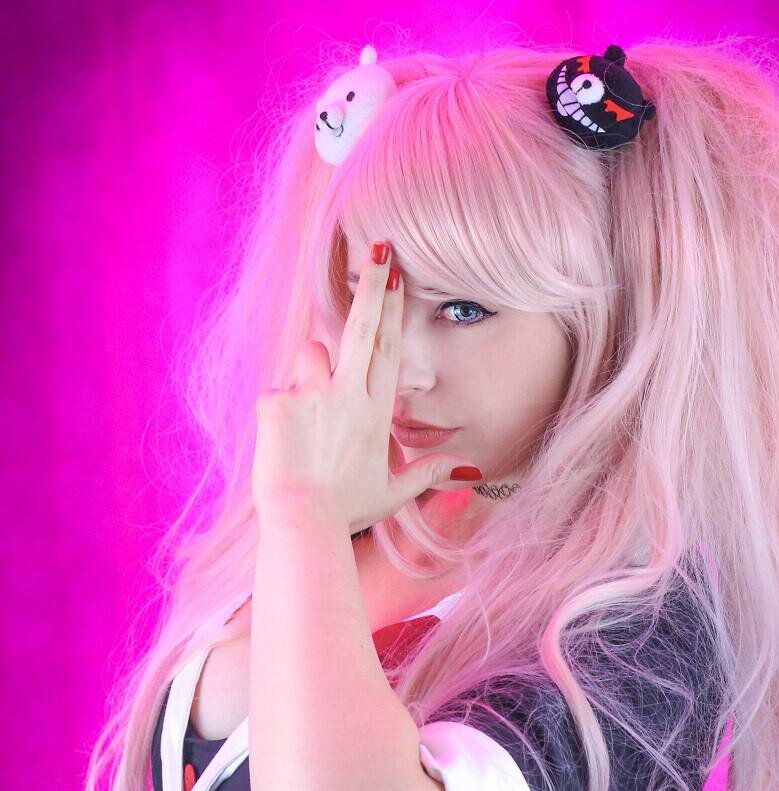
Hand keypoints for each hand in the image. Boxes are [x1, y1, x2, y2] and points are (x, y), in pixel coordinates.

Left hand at [251, 240, 481, 533]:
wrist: (302, 523)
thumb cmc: (347, 510)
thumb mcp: (394, 493)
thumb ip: (430, 473)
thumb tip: (472, 473)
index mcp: (375, 412)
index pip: (387, 349)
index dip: (392, 308)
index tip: (397, 274)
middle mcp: (346, 395)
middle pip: (362, 328)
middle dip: (372, 285)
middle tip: (379, 248)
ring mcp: (310, 395)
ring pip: (311, 356)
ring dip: (312, 373)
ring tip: (310, 421)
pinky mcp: (276, 402)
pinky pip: (278, 391)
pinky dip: (281, 410)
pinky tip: (285, 443)